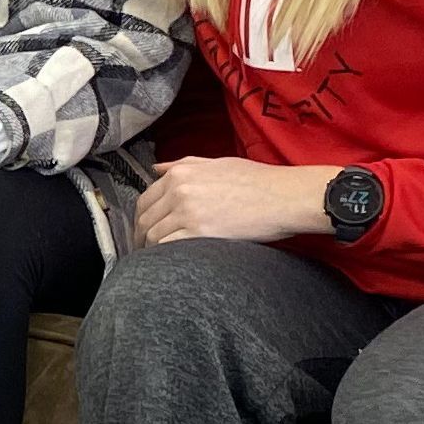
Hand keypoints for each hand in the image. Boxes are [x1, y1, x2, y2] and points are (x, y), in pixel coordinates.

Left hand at [137, 157, 335, 243]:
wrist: (284, 197)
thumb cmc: (257, 180)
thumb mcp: (216, 163)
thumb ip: (182, 165)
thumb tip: (157, 169)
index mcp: (180, 173)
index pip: (145, 199)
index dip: (140, 218)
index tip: (142, 229)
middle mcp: (179, 191)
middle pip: (144, 218)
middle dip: (139, 236)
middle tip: (143, 248)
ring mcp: (188, 212)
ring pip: (153, 234)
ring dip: (149, 248)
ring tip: (155, 258)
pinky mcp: (200, 232)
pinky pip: (167, 246)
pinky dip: (162, 255)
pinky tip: (168, 261)